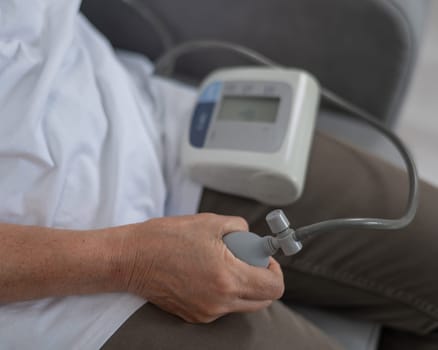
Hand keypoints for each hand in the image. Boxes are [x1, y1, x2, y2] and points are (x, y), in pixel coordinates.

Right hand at [117, 213, 283, 322]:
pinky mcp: (194, 316)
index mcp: (228, 278)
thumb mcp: (210, 222)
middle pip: (262, 301)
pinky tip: (206, 273)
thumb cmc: (167, 238)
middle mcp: (220, 302)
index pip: (273, 287)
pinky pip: (221, 308)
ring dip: (243, 286)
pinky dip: (223, 292)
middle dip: (262, 280)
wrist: (132, 258)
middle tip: (248, 260)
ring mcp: (206, 312)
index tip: (265, 258)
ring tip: (223, 264)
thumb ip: (240, 228)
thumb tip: (250, 236)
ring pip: (242, 305)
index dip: (275, 270)